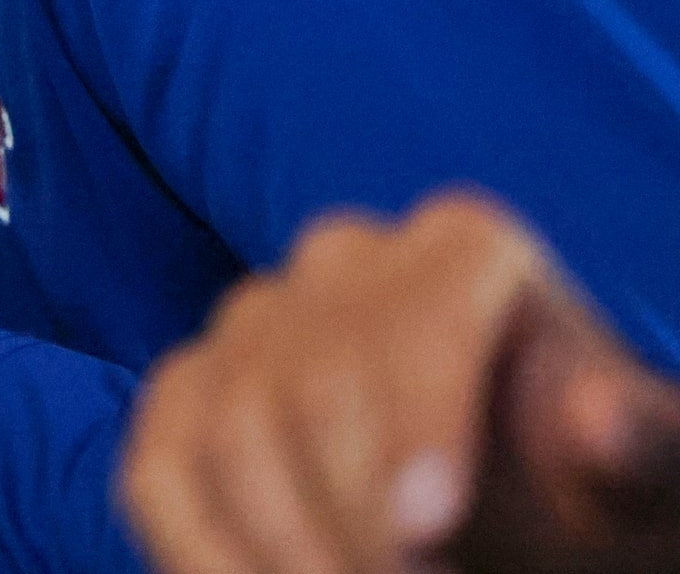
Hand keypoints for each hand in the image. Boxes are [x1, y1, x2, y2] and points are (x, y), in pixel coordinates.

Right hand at [122, 190, 679, 573]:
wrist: (510, 523)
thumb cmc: (591, 505)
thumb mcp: (641, 487)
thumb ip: (638, 451)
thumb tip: (600, 421)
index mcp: (464, 248)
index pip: (418, 317)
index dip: (415, 423)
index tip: (431, 535)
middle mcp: (343, 259)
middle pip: (314, 376)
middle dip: (354, 516)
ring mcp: (251, 323)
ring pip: (231, 422)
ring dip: (284, 546)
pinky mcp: (185, 393)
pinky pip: (160, 465)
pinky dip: (201, 550)